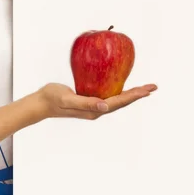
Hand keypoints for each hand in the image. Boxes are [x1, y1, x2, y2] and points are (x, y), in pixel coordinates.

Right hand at [37, 82, 157, 119]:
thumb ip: (85, 103)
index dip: (134, 96)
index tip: (147, 89)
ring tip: (143, 88)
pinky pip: (108, 94)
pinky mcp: (89, 99)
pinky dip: (118, 90)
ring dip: (131, 94)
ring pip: (117, 99)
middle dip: (138, 94)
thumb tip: (105, 107)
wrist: (40, 103)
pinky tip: (120, 84)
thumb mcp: (67, 99)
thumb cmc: (52, 99)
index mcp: (95, 110)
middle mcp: (97, 109)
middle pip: (122, 101)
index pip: (119, 102)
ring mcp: (93, 105)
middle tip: (153, 87)